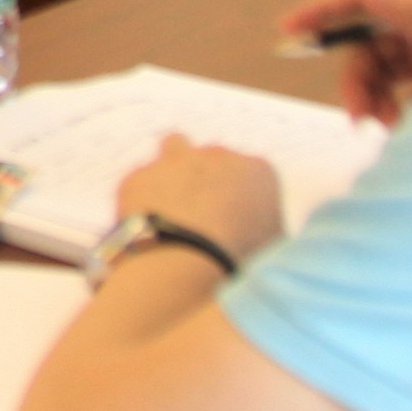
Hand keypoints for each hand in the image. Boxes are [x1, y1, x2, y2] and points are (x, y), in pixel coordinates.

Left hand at [115, 135, 291, 266]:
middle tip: (201, 217)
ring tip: (171, 203)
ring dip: (175, 168)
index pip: (251, 174)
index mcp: (258, 171)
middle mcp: (218, 156)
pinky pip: (141, 180)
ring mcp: (176, 161)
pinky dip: (143, 197)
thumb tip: (254, 232)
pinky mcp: (140, 175)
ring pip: (175, 146)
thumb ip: (264, 227)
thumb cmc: (236, 261)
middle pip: (213, 160)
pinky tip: (146, 223)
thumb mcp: (271, 247)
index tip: (234, 219)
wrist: (184, 264)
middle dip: (207, 181)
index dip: (241, 197)